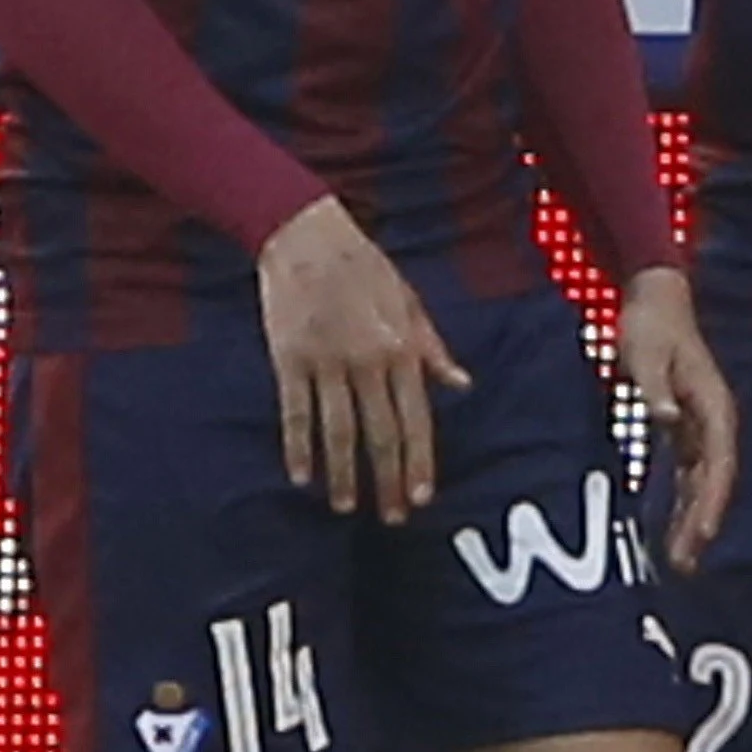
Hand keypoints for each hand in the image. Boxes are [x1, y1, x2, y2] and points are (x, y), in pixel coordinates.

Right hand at [255, 197, 468, 522]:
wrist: (306, 234)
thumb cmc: (364, 266)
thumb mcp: (410, 301)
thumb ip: (433, 347)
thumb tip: (462, 384)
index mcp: (402, 347)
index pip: (416, 419)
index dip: (419, 462)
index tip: (421, 498)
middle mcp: (368, 360)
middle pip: (381, 434)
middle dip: (387, 480)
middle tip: (391, 517)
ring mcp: (326, 361)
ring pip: (338, 431)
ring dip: (343, 474)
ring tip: (346, 506)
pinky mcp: (289, 358)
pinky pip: (296, 412)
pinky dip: (298, 447)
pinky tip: (301, 476)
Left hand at [612, 266, 738, 563]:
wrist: (653, 299)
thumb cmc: (650, 325)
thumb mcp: (645, 353)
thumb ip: (652, 389)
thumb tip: (666, 420)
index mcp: (713, 406)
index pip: (718, 463)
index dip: (712, 501)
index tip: (703, 532)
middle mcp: (713, 423)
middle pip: (712, 483)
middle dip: (700, 524)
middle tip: (686, 565)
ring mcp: (699, 428)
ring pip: (700, 485)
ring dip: (690, 522)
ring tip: (680, 564)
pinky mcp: (683, 430)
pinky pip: (685, 476)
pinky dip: (678, 504)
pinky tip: (668, 532)